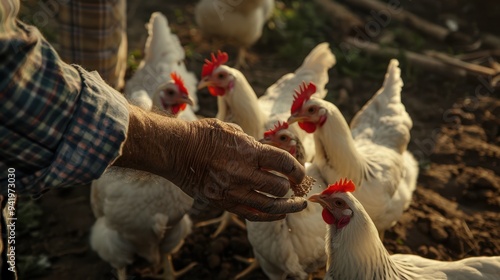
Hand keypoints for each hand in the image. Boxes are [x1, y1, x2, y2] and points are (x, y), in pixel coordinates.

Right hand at [114, 105, 306, 220]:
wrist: (175, 150)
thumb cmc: (203, 135)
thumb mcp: (232, 131)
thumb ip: (254, 145)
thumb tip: (271, 156)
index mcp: (247, 151)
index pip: (283, 163)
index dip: (297, 169)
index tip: (300, 172)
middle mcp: (241, 173)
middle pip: (279, 187)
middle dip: (292, 187)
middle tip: (297, 187)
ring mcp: (231, 191)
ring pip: (269, 205)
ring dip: (288, 206)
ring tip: (298, 206)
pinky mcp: (222, 203)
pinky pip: (251, 214)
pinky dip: (269, 215)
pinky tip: (280, 214)